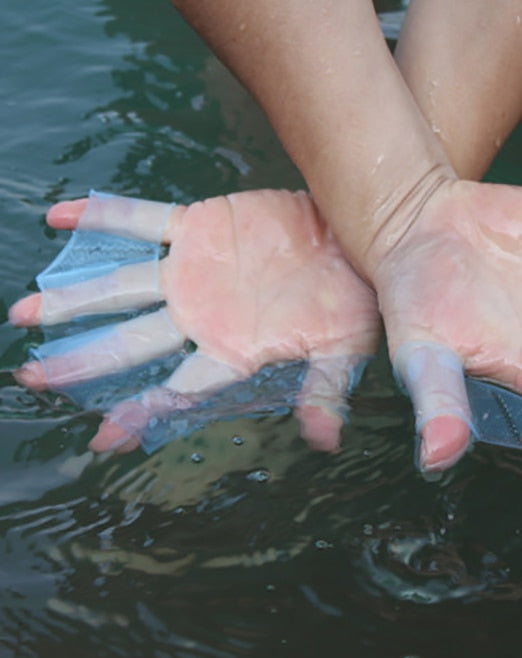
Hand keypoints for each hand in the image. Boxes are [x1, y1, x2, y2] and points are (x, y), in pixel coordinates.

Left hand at [10, 190, 380, 453]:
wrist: (351, 237)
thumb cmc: (351, 298)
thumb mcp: (344, 347)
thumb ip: (325, 388)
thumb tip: (326, 441)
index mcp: (233, 350)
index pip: (180, 386)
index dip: (143, 412)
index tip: (104, 436)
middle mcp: (202, 315)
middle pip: (133, 343)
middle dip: (83, 360)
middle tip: (34, 376)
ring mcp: (193, 271)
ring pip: (123, 286)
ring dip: (75, 297)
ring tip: (23, 313)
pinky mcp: (197, 228)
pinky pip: (142, 221)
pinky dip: (105, 218)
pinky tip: (59, 217)